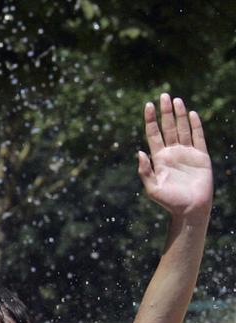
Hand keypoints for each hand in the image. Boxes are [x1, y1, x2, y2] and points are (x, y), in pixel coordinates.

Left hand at [138, 94, 211, 221]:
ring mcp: (187, 153)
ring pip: (183, 129)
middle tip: (164, 95)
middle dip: (165, 112)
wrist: (190, 209)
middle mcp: (172, 153)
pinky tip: (191, 114)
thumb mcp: (152, 188)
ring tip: (176, 100)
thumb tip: (139, 152)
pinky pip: (198, 137)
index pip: (153, 134)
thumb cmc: (169, 201)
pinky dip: (195, 125)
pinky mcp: (201, 156)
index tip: (148, 105)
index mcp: (159, 158)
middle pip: (168, 127)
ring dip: (179, 114)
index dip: (150, 120)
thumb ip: (144, 171)